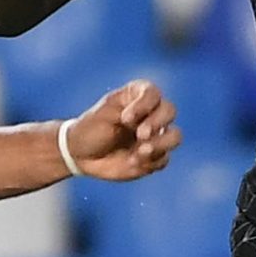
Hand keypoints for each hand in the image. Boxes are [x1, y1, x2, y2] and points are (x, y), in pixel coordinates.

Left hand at [62, 78, 182, 182]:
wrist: (81, 154)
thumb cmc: (90, 128)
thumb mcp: (103, 112)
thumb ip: (126, 109)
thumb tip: (148, 124)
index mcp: (137, 97)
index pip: (153, 93)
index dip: (145, 105)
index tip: (126, 118)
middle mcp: (151, 114)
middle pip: (169, 111)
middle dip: (156, 123)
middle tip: (140, 135)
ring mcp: (155, 136)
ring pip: (174, 136)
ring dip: (160, 144)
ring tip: (140, 153)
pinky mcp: (154, 157)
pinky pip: (163, 159)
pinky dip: (150, 162)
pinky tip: (131, 163)